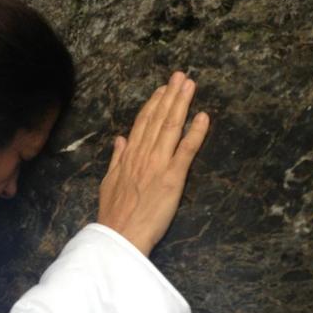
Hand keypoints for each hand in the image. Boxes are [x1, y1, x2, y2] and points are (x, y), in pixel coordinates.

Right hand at [97, 71, 209, 256]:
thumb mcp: (108, 182)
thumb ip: (116, 159)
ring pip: (170, 127)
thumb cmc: (114, 213)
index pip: (142, 123)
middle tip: (181, 76)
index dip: (154, 103)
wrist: (119, 235)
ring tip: (189, 85)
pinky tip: (203, 117)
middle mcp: (143, 154)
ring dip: (181, 104)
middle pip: (158, 119)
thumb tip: (120, 139)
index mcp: (129, 156)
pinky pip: (186, 151)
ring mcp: (158, 164)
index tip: (162, 89)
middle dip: (170, 95)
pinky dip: (195, 132)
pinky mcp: (173, 178)